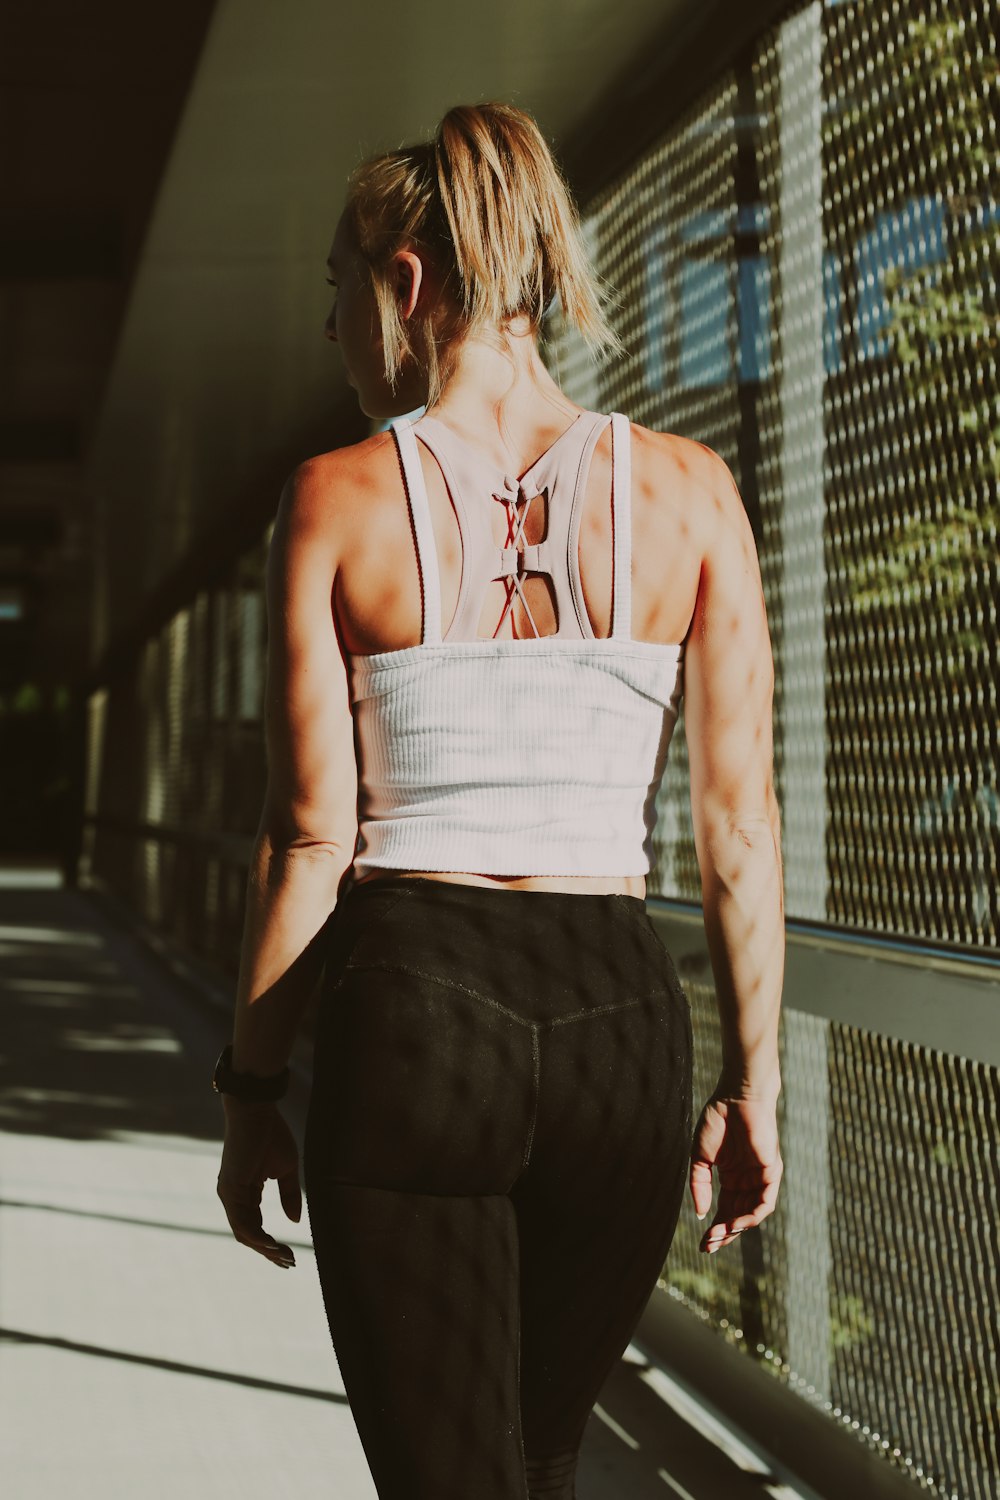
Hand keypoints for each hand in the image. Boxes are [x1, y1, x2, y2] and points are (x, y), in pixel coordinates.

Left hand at [217, 1100, 301, 1267]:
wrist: (256, 1109)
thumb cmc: (270, 1134)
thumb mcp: (285, 1169)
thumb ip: (288, 1195)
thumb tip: (294, 1221)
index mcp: (244, 1192)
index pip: (255, 1227)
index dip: (271, 1244)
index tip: (291, 1256)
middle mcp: (233, 1197)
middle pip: (248, 1235)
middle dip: (269, 1252)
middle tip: (290, 1263)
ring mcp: (229, 1194)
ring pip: (244, 1233)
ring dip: (264, 1248)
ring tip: (285, 1257)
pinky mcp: (230, 1188)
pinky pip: (241, 1221)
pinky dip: (256, 1236)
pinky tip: (272, 1244)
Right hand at [689, 1092, 781, 1253]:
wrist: (736, 1096)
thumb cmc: (718, 1120)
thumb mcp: (701, 1157)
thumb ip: (699, 1185)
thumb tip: (699, 1214)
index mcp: (731, 1176)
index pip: (725, 1210)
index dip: (714, 1228)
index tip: (702, 1245)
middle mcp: (747, 1180)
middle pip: (737, 1216)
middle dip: (723, 1233)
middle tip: (708, 1246)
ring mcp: (760, 1177)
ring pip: (751, 1214)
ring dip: (736, 1228)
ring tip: (718, 1236)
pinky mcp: (772, 1171)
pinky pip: (765, 1202)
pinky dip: (751, 1216)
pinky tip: (735, 1223)